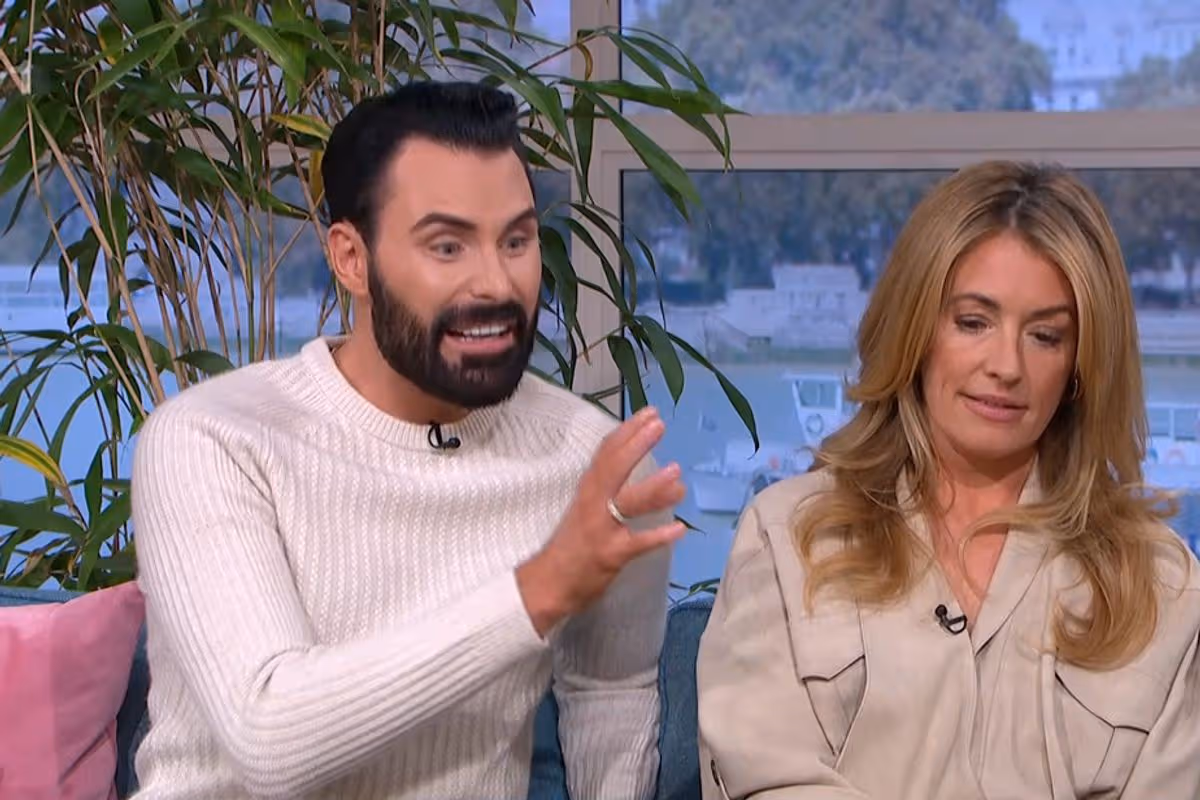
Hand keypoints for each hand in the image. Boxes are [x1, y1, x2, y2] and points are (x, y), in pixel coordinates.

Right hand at [516, 406, 686, 635]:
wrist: (547, 585)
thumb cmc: (570, 545)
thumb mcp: (585, 508)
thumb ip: (606, 488)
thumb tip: (636, 467)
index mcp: (588, 490)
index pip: (606, 453)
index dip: (627, 431)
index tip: (648, 413)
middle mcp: (593, 504)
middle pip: (614, 468)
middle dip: (637, 444)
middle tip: (659, 424)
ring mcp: (601, 529)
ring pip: (628, 503)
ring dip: (653, 487)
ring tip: (677, 473)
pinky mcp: (610, 554)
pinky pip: (638, 544)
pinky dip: (659, 536)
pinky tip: (680, 529)